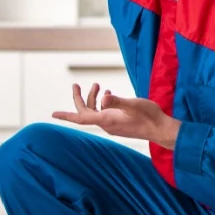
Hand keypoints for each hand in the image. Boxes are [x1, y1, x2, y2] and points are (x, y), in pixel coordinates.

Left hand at [52, 83, 181, 148]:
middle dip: (79, 98)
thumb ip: (118, 101)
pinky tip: (109, 94)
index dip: (66, 115)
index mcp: (107, 120)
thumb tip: (104, 98)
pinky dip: (102, 103)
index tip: (52, 114)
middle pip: (85, 112)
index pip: (81, 118)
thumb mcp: (134, 104)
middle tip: (76, 84)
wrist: (162, 129)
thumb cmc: (150, 116)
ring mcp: (112, 125)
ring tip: (97, 85)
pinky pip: (104, 113)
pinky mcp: (118, 124)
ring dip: (93, 98)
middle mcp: (107, 124)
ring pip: (95, 111)